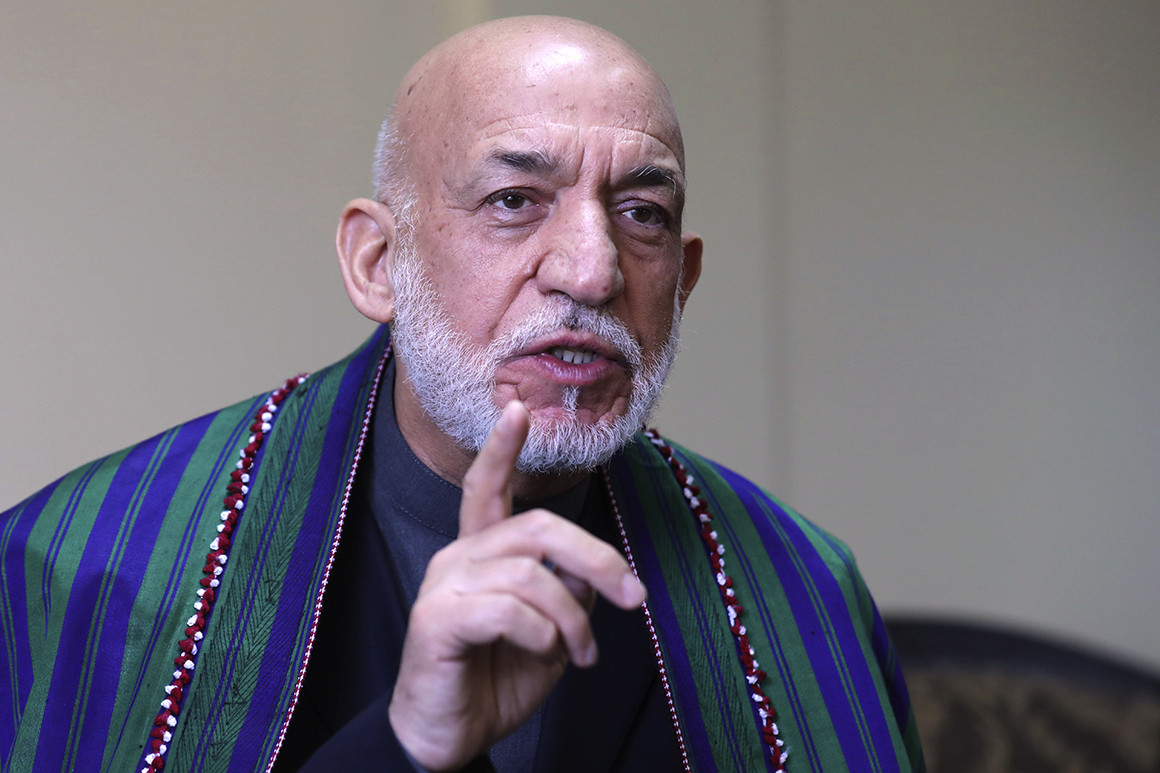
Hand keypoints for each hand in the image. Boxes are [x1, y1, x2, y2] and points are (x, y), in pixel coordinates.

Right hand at [388, 401, 646, 770]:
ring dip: (573, 618)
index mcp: (482, 553)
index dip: (502, 448)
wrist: (450, 739)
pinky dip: (544, 635)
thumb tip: (595, 570)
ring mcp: (443, 586)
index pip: (487, 488)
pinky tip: (547, 656)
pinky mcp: (436, 621)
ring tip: (581, 654)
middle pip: (538, 527)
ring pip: (531, 573)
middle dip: (597, 557)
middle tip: (633, 596)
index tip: (518, 408)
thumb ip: (568, 591)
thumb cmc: (496, 679)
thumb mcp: (551, 632)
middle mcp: (458, 558)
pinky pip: (508, 610)